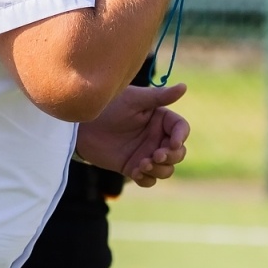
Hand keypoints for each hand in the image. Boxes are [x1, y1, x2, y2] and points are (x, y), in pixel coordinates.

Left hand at [75, 83, 189, 186]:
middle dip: (171, 157)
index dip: (181, 137)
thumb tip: (184, 87)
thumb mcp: (134, 100)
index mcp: (160, 119)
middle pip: (178, 153)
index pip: (181, 129)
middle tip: (156, 155)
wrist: (82, 126)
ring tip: (143, 164)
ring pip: (166, 169)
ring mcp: (146, 153)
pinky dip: (146, 179)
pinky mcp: (133, 167)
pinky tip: (136, 171)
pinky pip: (149, 180)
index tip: (173, 143)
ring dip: (160, 170)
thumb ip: (159, 97)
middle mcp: (157, 137)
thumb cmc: (108, 106)